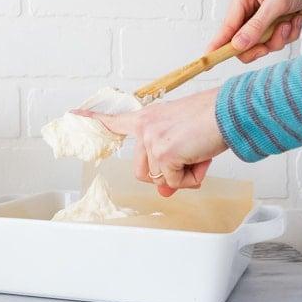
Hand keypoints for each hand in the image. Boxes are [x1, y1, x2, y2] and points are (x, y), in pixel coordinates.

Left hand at [75, 89, 227, 196]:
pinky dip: (192, 177)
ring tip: (197, 153)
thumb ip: (169, 163)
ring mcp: (152, 141)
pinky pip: (175, 183)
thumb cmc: (213, 118)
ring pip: (159, 178)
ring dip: (182, 175)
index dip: (94, 120)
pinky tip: (200, 156)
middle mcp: (145, 127)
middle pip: (142, 171)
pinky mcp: (163, 154)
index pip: (115, 121)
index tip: (74, 116)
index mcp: (149, 117)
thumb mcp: (186, 141)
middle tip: (188, 158)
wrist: (227, 111)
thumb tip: (164, 191)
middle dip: (165, 174)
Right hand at [208, 0, 301, 62]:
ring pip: (260, 45)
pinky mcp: (274, 25)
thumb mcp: (278, 2)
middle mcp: (247, 9)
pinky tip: (296, 20)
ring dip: (279, 38)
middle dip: (262, 43)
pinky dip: (288, 35)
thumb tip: (237, 45)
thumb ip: (256, 26)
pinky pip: (275, 42)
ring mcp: (260, 19)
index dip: (217, 46)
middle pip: (242, 43)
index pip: (226, 28)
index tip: (208, 61)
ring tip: (290, 22)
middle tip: (274, 39)